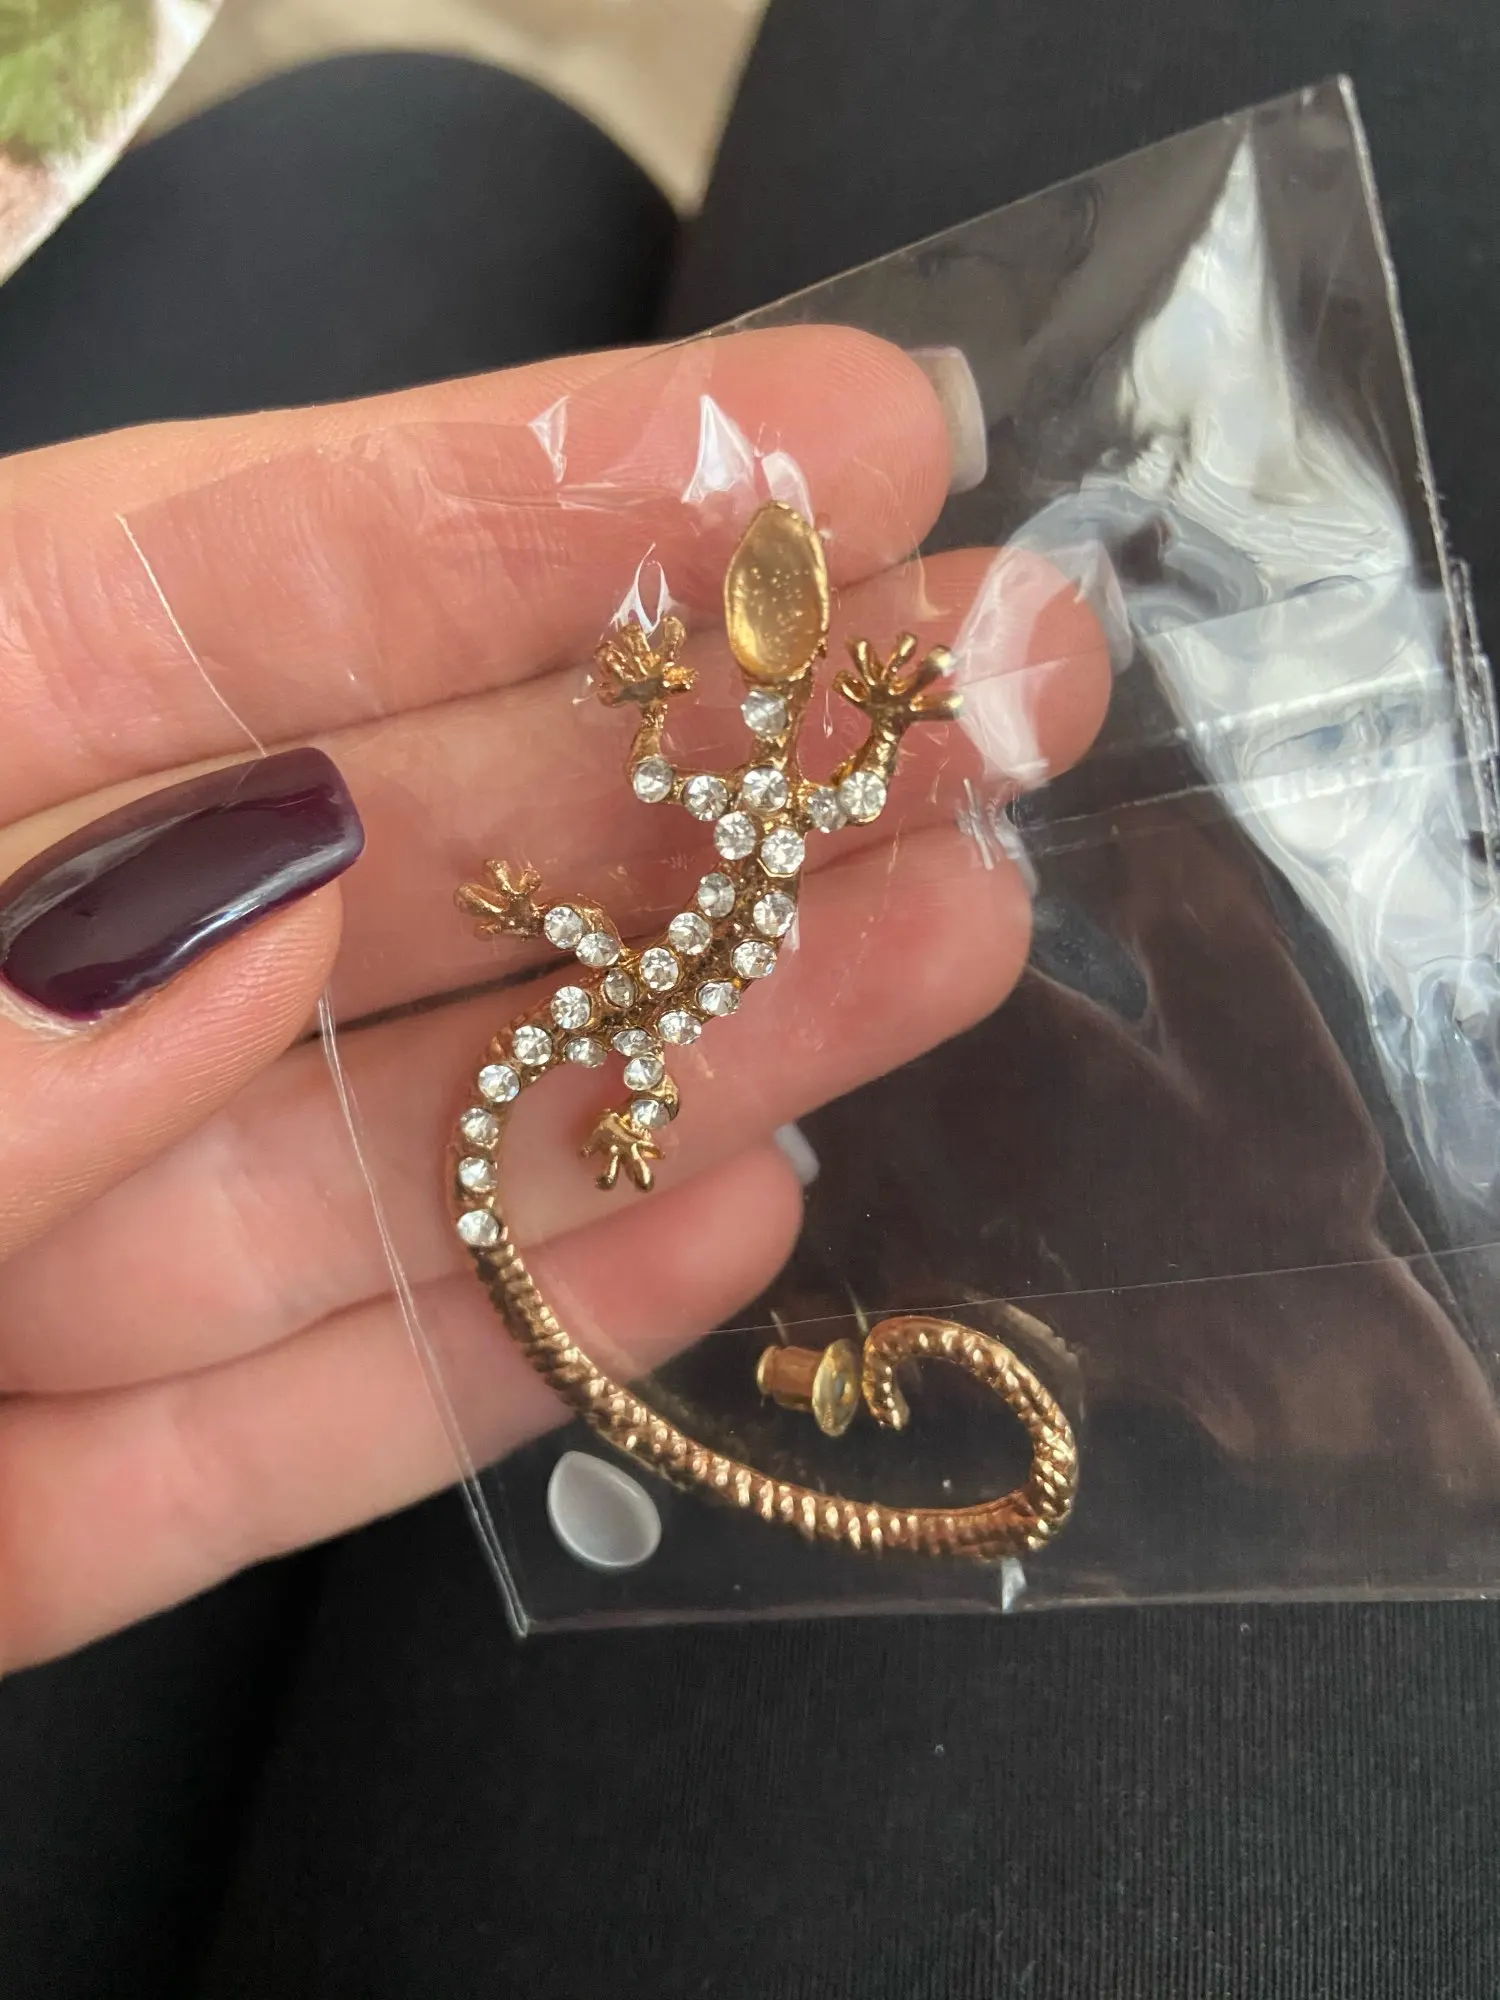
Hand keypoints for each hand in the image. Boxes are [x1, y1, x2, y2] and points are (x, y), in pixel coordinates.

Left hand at [0, 328, 1110, 1667]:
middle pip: (358, 853)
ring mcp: (10, 1266)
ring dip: (674, 1040)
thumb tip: (252, 896)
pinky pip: (290, 1404)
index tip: (799, 441)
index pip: (183, 591)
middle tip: (973, 677)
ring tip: (950, 927)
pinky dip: (509, 1324)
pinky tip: (740, 1208)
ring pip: (378, 1139)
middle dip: (677, 765)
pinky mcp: (27, 1499)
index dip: (504, 502)